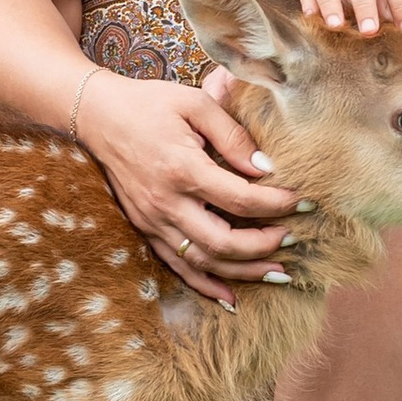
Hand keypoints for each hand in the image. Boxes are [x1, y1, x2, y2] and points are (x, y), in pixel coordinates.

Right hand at [74, 65, 298, 303]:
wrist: (98, 115)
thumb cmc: (150, 104)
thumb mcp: (195, 104)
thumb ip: (232, 135)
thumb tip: (265, 167)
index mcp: (183, 169)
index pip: (240, 199)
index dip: (277, 204)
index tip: (303, 202)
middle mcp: (166, 203)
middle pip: (224, 242)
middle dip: (264, 246)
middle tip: (293, 238)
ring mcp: (152, 221)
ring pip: (203, 262)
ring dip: (243, 272)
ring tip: (277, 273)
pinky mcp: (144, 229)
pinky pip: (177, 266)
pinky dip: (205, 285)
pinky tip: (231, 297)